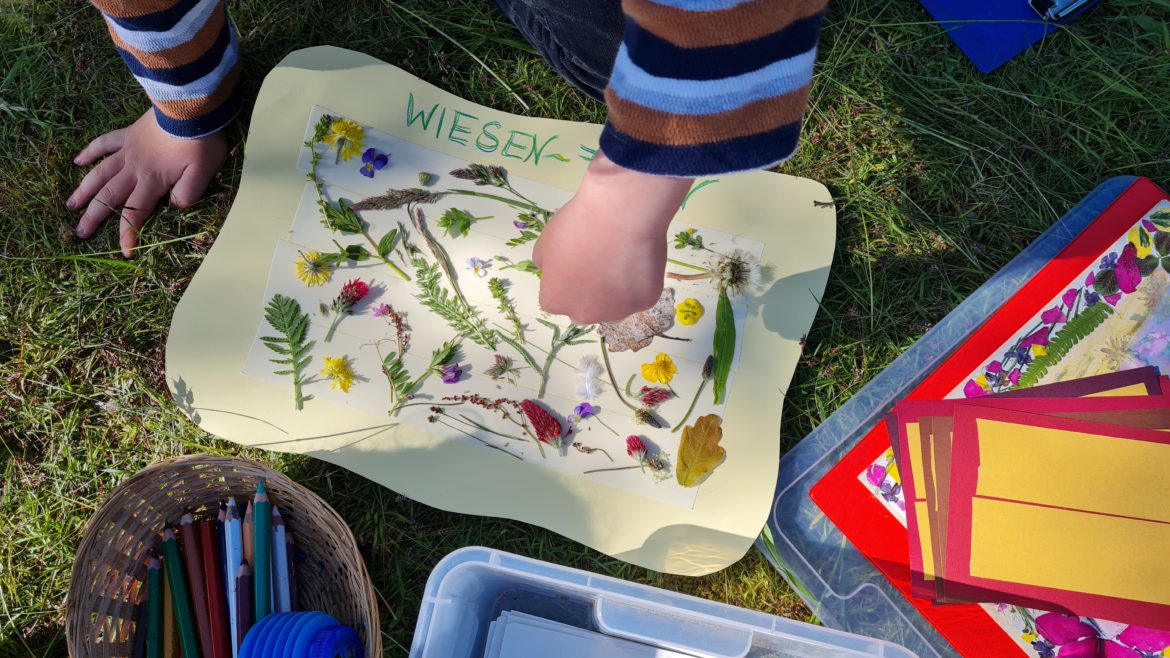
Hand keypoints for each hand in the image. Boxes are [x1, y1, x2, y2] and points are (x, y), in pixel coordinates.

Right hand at [67, 109, 226, 256]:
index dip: (129, 234)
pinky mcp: (127, 133)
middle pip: (110, 197)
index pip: (136, 213)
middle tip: (80, 232)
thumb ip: (188, 195)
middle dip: (95, 217)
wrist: (189, 108)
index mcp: (152, 182)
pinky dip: (89, 152)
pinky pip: (103, 143)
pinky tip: (77, 161)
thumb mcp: (203, 175)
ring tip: (71, 204)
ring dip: (85, 190)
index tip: (124, 251)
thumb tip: (173, 206)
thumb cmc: (200, 143)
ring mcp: (127, 150)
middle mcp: (134, 169)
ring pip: (100, 173)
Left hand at [532, 151, 692, 323]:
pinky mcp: (644, 304)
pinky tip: (639, 259)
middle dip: (590, 292)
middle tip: (600, 261)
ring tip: (622, 259)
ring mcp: (616, 312)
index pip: (558, 298)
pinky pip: (639, 295)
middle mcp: (584, 315)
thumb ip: (546, 266)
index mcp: (555, 301)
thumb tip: (555, 273)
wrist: (621, 214)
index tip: (577, 261)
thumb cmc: (579, 225)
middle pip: (585, 308)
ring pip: (614, 306)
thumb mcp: (545, 243)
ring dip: (615, 291)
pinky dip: (639, 282)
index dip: (567, 279)